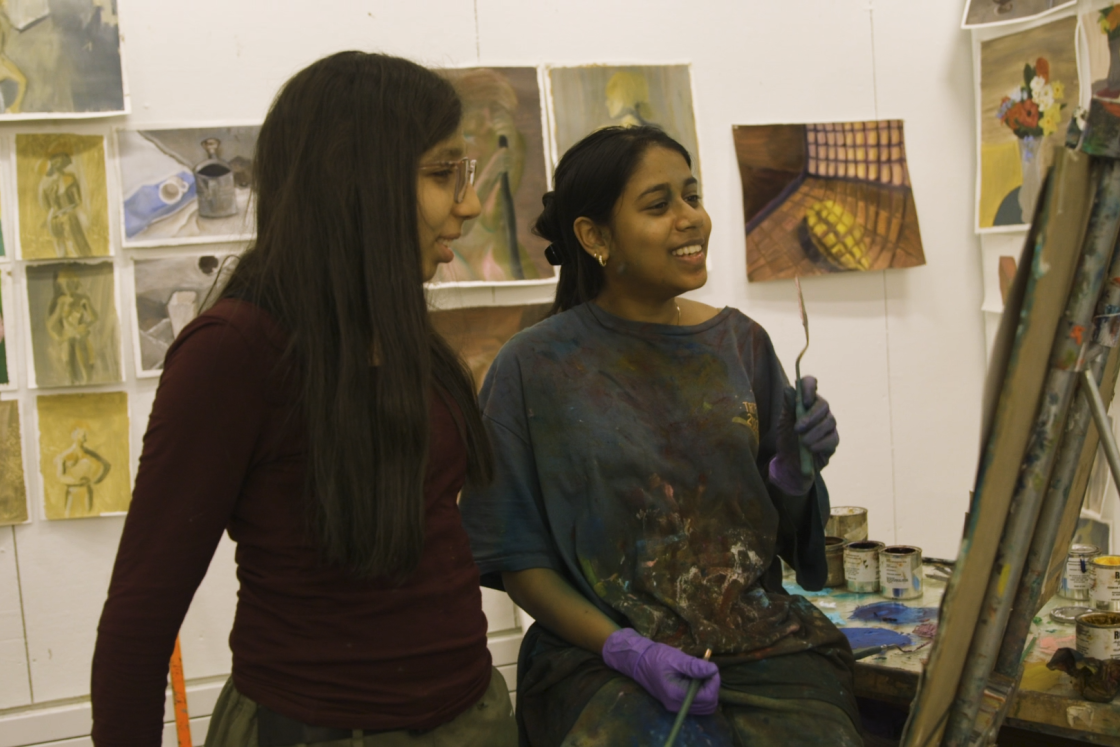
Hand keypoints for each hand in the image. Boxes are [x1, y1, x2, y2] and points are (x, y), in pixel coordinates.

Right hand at [601, 628, 719, 714]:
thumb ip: (695, 666)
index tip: (711, 667)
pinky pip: (696, 705)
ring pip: (705, 707)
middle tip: (706, 670)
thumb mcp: (676, 658)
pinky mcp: (675, 705)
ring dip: (708, 691)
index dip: (714, 682)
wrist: (638, 661)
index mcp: (676, 694)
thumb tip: (714, 670)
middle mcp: (676, 706)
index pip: (708, 696)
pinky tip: (694, 680)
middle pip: (709, 705)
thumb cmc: (655, 657)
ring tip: (699, 675)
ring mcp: (675, 707)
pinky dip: (701, 694)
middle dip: (713, 687)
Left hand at [768, 376, 838, 494]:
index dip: (809, 387)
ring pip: (829, 422)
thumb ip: (788, 406)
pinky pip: (833, 438)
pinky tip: (811, 448)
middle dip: (811, 416)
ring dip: (814, 432)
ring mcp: (829, 425)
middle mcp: (820, 410)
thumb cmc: (787, 438)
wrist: (789, 462)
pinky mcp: (833, 440)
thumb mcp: (783, 422)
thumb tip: (789, 388)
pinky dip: (821, 443)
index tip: (803, 400)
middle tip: (798, 428)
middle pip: (823, 404)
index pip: (810, 384)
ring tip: (802, 442)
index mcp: (806, 400)